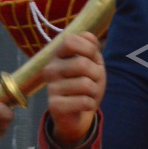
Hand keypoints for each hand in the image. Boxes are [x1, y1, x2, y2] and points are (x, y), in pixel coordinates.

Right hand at [42, 29, 105, 146]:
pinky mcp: (54, 105)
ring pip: (86, 84)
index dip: (88, 48)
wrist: (78, 113)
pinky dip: (91, 104)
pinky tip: (84, 105)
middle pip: (83, 64)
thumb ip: (91, 46)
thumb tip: (88, 35)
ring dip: (95, 91)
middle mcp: (50, 69)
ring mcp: (51, 87)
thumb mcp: (93, 61)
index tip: (93, 58)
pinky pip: (84, 102)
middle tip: (93, 81)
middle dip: (97, 75)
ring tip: (88, 94)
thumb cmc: (85, 82)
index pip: (70, 41)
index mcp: (58, 54)